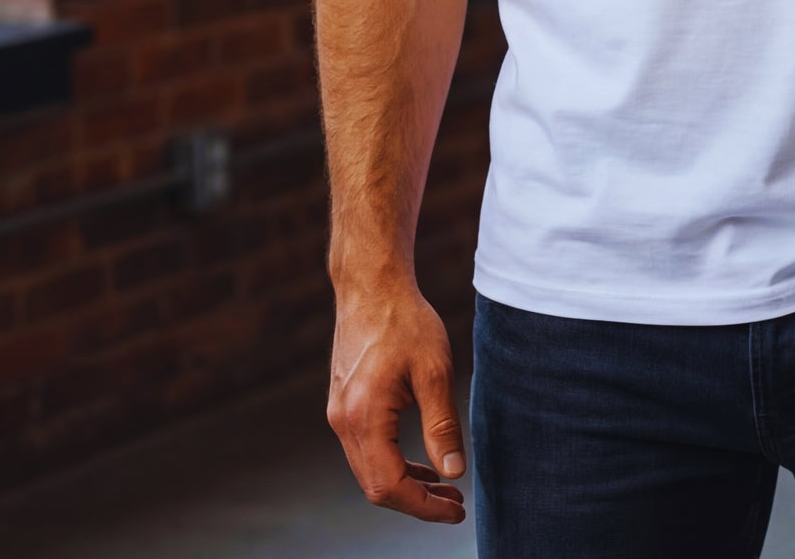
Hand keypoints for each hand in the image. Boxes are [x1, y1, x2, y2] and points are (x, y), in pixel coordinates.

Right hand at [328, 276, 467, 523]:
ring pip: (370, 470)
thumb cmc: (405, 320)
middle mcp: (343, 421)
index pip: (389, 486)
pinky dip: (393, 462)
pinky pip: (366, 449)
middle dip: (417, 501)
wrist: (371, 284)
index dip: (424, 506)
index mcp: (363, 417)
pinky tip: (422, 461)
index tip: (456, 510)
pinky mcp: (343, 403)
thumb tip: (454, 472)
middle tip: (456, 502)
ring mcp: (339, 413)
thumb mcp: (434, 370)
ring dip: (406, 484)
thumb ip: (442, 425)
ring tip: (444, 485)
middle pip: (376, 486)